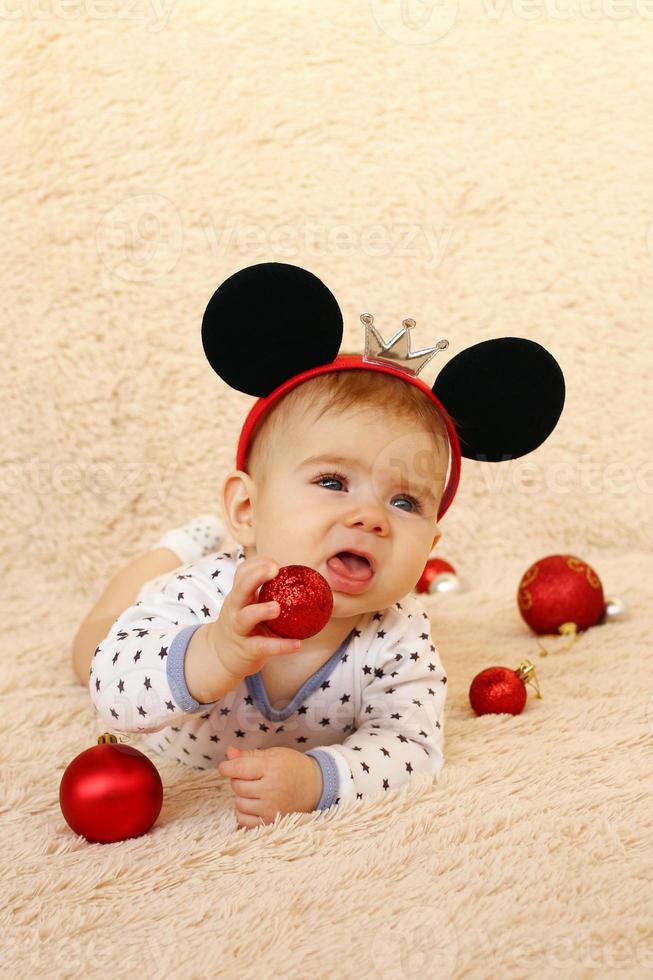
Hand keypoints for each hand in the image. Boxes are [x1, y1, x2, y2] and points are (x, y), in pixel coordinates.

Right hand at [212, 557, 302, 679]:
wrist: (221, 656)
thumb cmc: (243, 626)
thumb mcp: (248, 606)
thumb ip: (266, 593)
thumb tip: (301, 580)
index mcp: (239, 596)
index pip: (243, 573)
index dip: (258, 564)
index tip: (276, 564)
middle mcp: (235, 609)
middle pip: (241, 588)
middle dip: (256, 576)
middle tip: (275, 570)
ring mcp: (239, 629)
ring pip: (246, 617)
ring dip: (261, 610)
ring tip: (277, 608)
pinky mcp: (247, 649)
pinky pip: (264, 646)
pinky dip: (281, 646)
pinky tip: (297, 644)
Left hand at [218, 745, 322, 829]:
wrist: (315, 786)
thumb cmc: (293, 767)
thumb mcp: (274, 755)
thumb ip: (249, 755)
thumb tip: (228, 753)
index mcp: (271, 768)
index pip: (239, 769)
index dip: (227, 767)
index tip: (225, 767)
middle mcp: (271, 790)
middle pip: (237, 786)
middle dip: (238, 780)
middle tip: (250, 777)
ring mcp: (271, 808)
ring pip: (239, 804)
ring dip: (242, 797)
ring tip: (255, 791)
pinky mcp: (271, 822)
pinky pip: (244, 821)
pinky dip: (244, 813)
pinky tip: (253, 804)